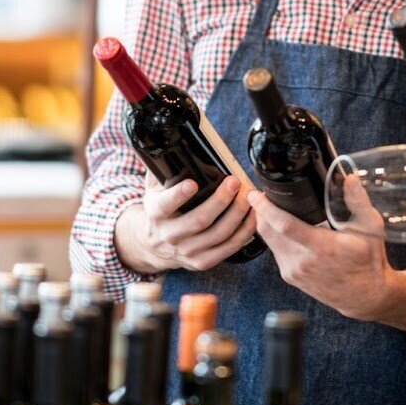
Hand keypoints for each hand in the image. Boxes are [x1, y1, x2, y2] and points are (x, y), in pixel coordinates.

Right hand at [115, 173, 258, 272]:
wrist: (154, 245)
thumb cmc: (161, 209)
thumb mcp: (153, 189)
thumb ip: (160, 168)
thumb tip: (169, 143)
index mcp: (156, 213)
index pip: (166, 205)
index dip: (179, 195)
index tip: (192, 183)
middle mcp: (170, 235)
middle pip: (200, 220)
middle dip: (221, 200)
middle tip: (236, 182)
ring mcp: (187, 251)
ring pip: (218, 234)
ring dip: (238, 214)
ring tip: (249, 196)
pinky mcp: (202, 262)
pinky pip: (228, 248)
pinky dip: (244, 232)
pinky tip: (252, 216)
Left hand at [249, 189, 397, 321]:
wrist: (364, 296)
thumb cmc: (368, 261)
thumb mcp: (370, 228)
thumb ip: (358, 201)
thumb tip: (348, 178)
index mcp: (321, 247)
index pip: (283, 225)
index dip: (265, 208)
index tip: (255, 193)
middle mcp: (302, 261)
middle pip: (268, 232)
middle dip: (259, 211)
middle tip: (260, 194)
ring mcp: (294, 271)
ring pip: (268, 242)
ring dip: (264, 224)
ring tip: (268, 208)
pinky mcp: (291, 277)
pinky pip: (275, 252)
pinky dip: (273, 237)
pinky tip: (280, 228)